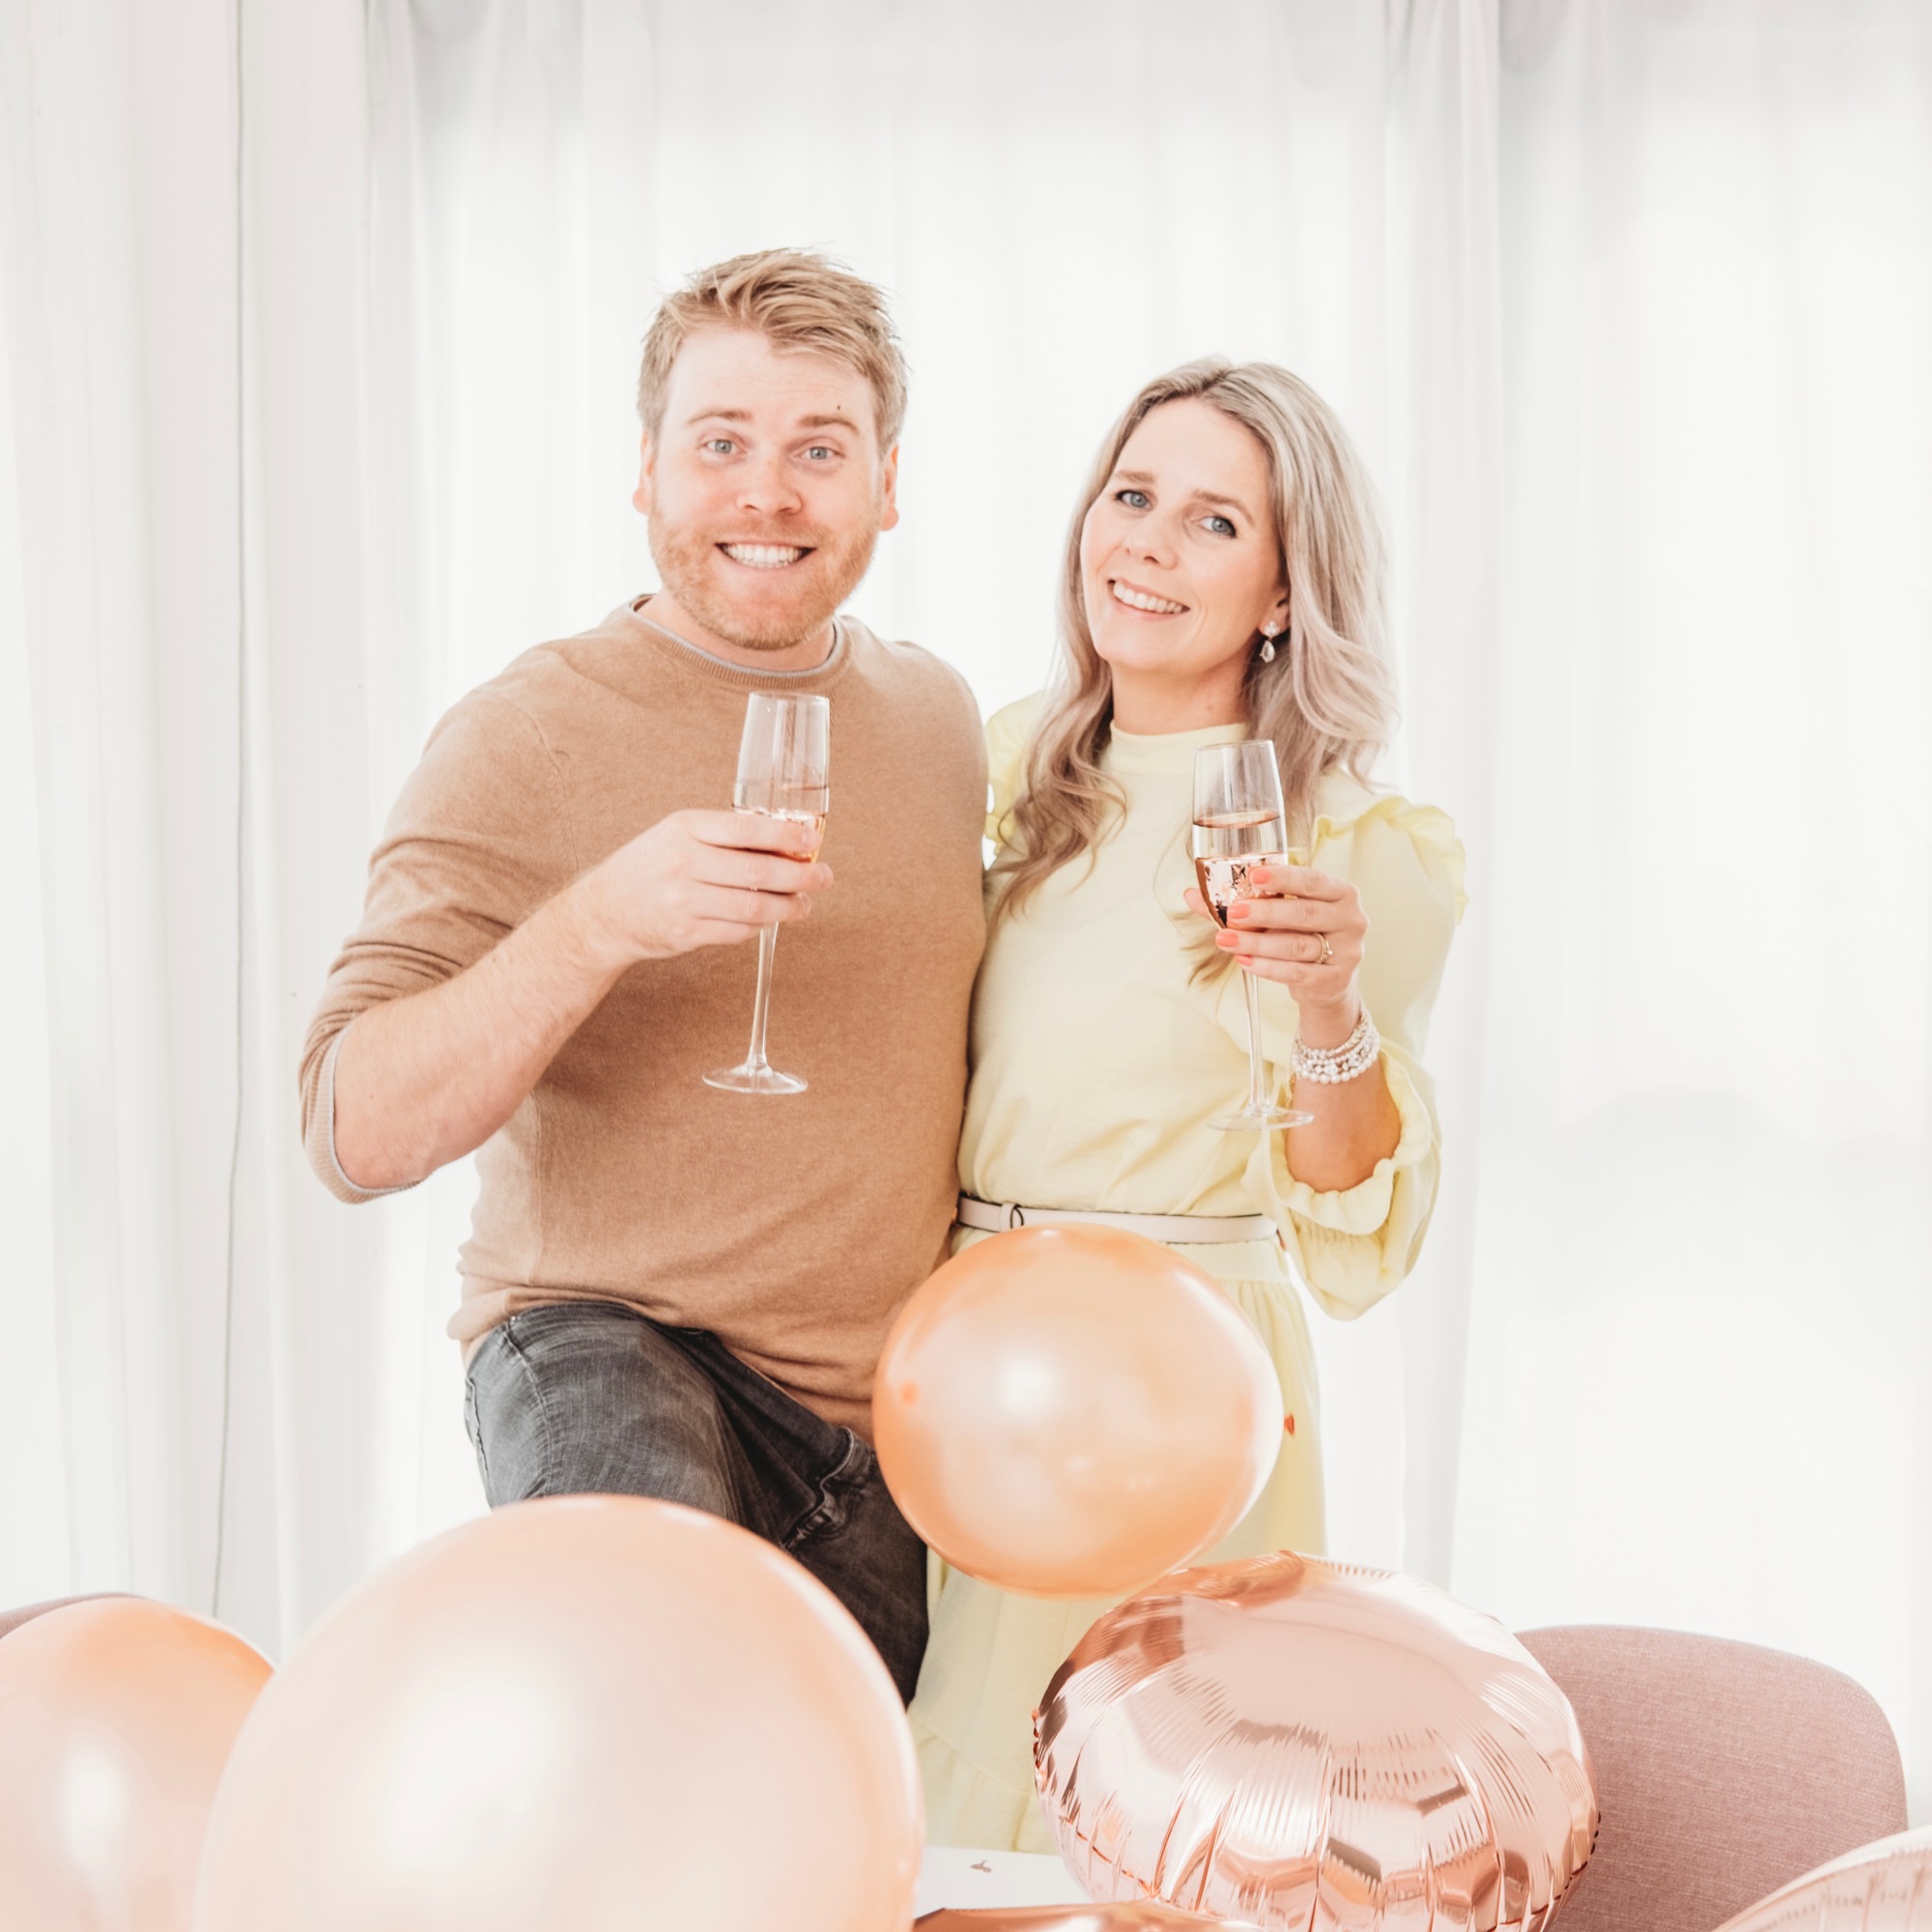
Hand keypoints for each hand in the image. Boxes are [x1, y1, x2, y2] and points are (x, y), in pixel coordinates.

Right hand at [573, 809, 831, 965]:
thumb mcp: (677, 834)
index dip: (786, 835)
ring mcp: (684, 900)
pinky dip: (760, 926)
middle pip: (759, 871)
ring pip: (754, 907)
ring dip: (788, 907)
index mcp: (684, 828)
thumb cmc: (649, 867)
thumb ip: (724, 836)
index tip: (812, 840)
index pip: (746, 829)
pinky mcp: (686, 932)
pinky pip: (738, 931)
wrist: (604, 910)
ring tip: (804, 904)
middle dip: (801, 875)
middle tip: (823, 877)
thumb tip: (785, 841)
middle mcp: (683, 862)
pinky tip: (768, 919)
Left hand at [1184, 862, 1366, 1041]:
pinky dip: (1267, 967)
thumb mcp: (1280, 915)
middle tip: (1233, 912)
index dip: (1284, 878)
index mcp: (1341, 892)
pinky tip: (1244, 961)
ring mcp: (1347, 952)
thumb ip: (1241, 902)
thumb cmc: (1302, 936)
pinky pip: (1296, 973)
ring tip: (1226, 939)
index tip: (1254, 876)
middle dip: (1265, 913)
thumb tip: (1192, 894)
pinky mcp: (1335, 980)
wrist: (1327, 982)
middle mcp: (1351, 919)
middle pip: (1303, 913)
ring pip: (1296, 946)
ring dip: (1258, 943)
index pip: (1314, 880)